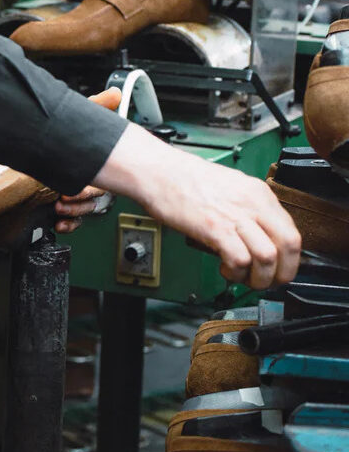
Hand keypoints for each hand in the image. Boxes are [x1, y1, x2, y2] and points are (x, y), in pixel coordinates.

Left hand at [55, 87, 119, 233]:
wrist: (20, 142)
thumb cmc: (50, 132)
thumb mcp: (76, 118)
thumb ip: (96, 105)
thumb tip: (115, 92)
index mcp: (92, 160)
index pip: (104, 175)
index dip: (97, 183)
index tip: (85, 185)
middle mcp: (84, 176)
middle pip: (96, 195)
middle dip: (83, 198)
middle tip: (67, 195)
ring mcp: (72, 191)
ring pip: (86, 209)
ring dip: (76, 211)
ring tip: (60, 207)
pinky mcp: (60, 203)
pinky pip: (73, 221)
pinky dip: (69, 224)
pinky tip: (60, 223)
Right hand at [92, 123, 300, 288]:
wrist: (158, 171)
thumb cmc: (185, 179)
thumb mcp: (230, 187)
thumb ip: (248, 209)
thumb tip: (258, 237)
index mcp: (258, 192)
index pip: (292, 232)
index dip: (289, 258)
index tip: (278, 268)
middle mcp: (252, 202)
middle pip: (289, 246)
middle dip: (282, 273)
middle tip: (268, 281)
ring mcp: (234, 215)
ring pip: (268, 257)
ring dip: (259, 278)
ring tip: (243, 277)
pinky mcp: (215, 228)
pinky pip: (240, 260)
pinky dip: (236, 272)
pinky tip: (226, 269)